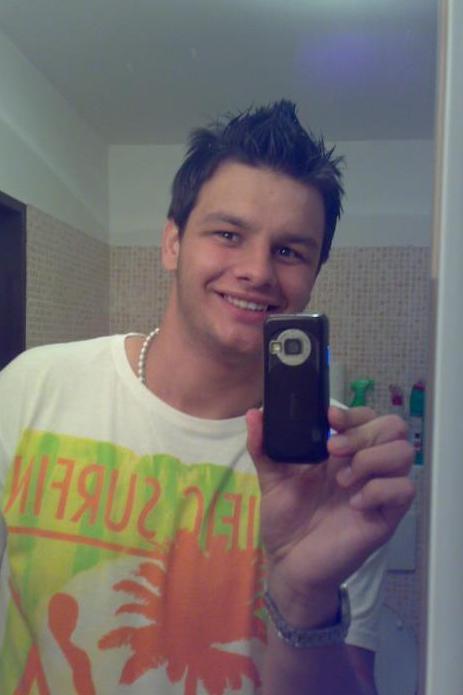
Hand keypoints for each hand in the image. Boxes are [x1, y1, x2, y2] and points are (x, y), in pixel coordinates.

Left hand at [246, 405, 414, 623]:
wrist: (288, 564)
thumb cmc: (285, 521)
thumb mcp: (271, 479)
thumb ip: (263, 446)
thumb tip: (253, 415)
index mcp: (342, 453)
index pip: (368, 417)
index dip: (354, 413)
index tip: (329, 418)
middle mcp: (365, 467)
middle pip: (392, 427)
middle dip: (362, 432)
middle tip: (333, 451)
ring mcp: (378, 491)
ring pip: (404, 452)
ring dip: (372, 459)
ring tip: (342, 479)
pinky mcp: (386, 517)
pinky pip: (404, 490)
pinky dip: (380, 490)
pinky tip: (354, 503)